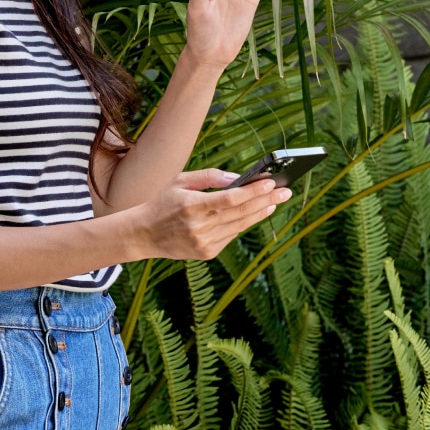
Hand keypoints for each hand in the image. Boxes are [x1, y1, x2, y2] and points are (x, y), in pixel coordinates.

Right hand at [131, 168, 290, 261]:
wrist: (144, 234)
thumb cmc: (163, 203)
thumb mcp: (180, 181)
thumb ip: (208, 176)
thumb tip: (237, 177)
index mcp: (191, 205)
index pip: (231, 198)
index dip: (253, 191)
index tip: (271, 182)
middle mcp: (199, 226)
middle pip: (241, 212)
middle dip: (266, 200)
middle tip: (285, 191)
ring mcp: (204, 242)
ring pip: (240, 226)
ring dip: (260, 213)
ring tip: (274, 202)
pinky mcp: (207, 253)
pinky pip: (231, 236)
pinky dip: (243, 224)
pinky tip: (253, 214)